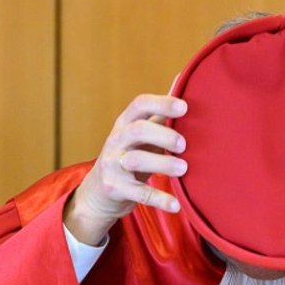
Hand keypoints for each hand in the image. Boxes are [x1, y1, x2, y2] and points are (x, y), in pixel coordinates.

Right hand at [64, 94, 189, 244]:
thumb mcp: (140, 133)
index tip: (185, 107)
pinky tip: (176, 204)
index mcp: (125, 123)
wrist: (99, 192)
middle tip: (184, 144)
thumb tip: (181, 80)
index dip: (162, 103)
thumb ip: (160, 113)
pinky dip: (159, 199)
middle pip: (137, 130)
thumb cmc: (130, 155)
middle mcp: (116, 140)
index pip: (139, 104)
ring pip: (136, 160)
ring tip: (184, 169)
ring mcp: (113, 165)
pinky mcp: (115, 188)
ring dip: (163, 163)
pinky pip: (138, 193)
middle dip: (163, 135)